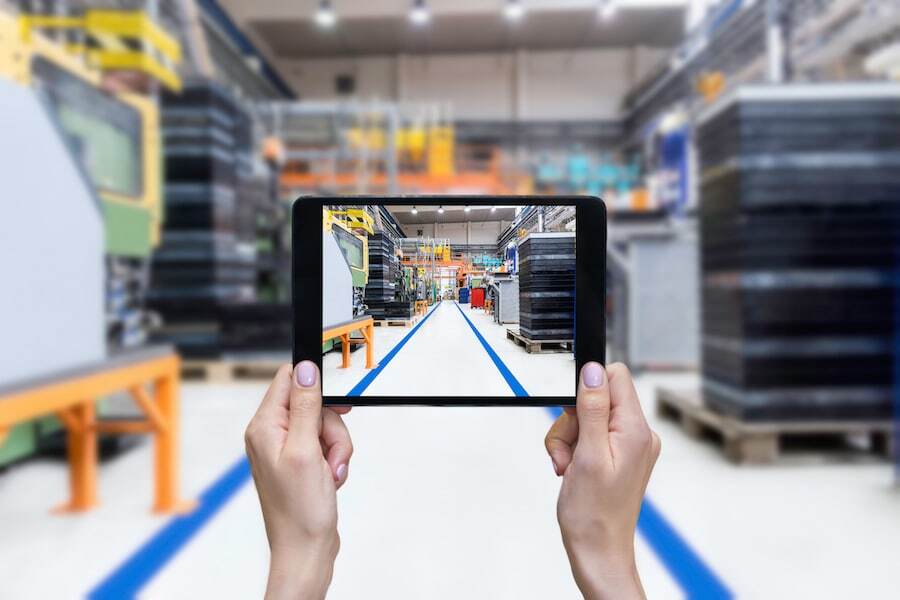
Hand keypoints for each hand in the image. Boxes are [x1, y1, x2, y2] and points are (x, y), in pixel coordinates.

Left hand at [245, 361, 352, 599]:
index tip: (333, 404)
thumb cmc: (300, 510)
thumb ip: (305, 406)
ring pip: (325, 425)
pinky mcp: (301, 460)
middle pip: (314, 404)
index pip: (289, 380)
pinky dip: (334, 459)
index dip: (315, 386)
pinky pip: (326, 444)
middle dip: (331, 428)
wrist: (305, 549)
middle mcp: (272, 433)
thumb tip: (305, 368)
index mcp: (264, 426)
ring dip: (336, 448)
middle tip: (328, 453)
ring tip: (330, 472)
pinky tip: (330, 478)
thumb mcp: (305, 451)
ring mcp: (287, 448)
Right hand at [545, 362, 659, 599]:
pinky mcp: (619, 455)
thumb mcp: (587, 455)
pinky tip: (573, 469)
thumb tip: (593, 370)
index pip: (615, 377)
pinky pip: (591, 436)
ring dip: (569, 439)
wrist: (598, 551)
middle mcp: (639, 434)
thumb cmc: (593, 514)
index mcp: (635, 430)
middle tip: (567, 453)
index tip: (574, 415)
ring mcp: (629, 446)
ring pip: (588, 417)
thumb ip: (592, 409)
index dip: (587, 389)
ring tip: (568, 466)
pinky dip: (575, 449)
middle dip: (571, 422)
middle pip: (596, 398)